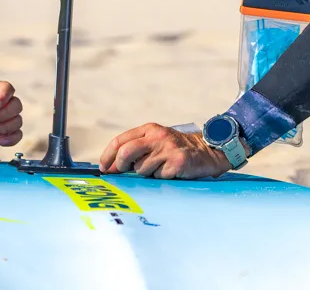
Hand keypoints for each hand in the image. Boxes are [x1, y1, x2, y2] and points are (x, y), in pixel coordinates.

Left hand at [0, 81, 22, 145]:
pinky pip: (18, 134)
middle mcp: (9, 104)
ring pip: (17, 121)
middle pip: (16, 106)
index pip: (8, 89)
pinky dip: (11, 139)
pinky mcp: (12, 131)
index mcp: (1, 92)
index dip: (4, 96)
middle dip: (3, 114)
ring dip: (4, 128)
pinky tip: (1, 141)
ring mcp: (12, 118)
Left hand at [99, 123, 230, 179]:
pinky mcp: (177, 162)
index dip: (108, 155)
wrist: (206, 151)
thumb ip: (137, 149)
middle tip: (120, 173)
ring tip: (159, 169)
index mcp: (149, 129)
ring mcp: (167, 149)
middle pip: (126, 152)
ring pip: (142, 169)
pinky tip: (170, 173)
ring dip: (146, 174)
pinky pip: (158, 177)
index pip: (121, 140)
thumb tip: (112, 167)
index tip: (103, 168)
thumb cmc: (176, 149)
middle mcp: (157, 137)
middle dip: (119, 166)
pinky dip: (161, 179)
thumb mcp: (156, 141)